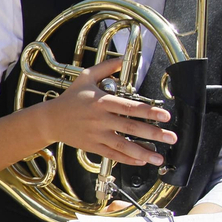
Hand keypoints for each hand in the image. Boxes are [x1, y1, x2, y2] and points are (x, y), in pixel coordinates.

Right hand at [37, 58, 175, 167]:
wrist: (50, 120)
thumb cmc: (70, 99)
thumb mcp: (85, 77)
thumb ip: (105, 68)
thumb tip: (122, 60)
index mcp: (101, 102)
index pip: (129, 107)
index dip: (149, 112)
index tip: (165, 116)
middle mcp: (100, 120)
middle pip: (131, 127)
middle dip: (154, 133)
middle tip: (171, 137)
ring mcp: (97, 135)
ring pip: (124, 146)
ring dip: (143, 152)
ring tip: (159, 157)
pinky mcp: (93, 146)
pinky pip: (113, 155)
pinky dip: (128, 159)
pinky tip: (141, 161)